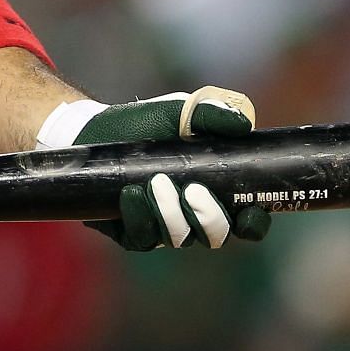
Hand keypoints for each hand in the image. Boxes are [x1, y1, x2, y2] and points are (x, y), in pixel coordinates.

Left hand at [46, 87, 272, 249]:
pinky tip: (131, 193)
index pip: (245, 221)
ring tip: (157, 182)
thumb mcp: (179, 112)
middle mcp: (192, 216)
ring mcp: (162, 227)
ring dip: (170, 214)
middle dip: (209, 217)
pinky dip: (138, 216)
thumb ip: (211, 114)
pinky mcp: (131, 231)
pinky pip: (140, 238)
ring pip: (178, 238)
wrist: (95, 129)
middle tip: (193, 190)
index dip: (254, 223)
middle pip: (215, 236)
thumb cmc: (146, 124)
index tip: (250, 210)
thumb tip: (243, 122)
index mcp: (216, 193)